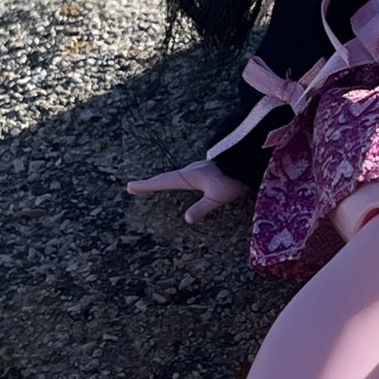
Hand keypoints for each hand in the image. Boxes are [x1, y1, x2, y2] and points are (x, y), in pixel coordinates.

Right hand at [127, 159, 250, 223]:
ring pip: (174, 176)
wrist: (248, 159)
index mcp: (189, 176)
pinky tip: (180, 183)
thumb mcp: (218, 196)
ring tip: (152, 186)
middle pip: (164, 177)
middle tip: (132, 187)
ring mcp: (197, 168)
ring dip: (161, 181)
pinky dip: (173, 180)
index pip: (163, 182)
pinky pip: (183, 176)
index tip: (129, 187)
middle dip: (149, 183)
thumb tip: (186, 219)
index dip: (146, 186)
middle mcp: (190, 170)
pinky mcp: (205, 170)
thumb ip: (202, 208)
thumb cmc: (233, 178)